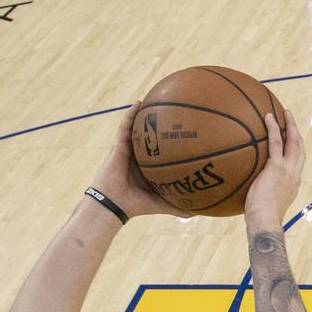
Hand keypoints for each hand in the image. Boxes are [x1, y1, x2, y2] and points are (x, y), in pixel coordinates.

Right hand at [90, 103, 190, 218]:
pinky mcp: (118, 146)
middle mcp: (139, 157)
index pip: (162, 152)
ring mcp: (128, 150)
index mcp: (148, 168)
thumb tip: (197, 213)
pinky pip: (124, 127)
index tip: (184, 131)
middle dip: (160, 124)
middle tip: (176, 111)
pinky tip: (138, 103)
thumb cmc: (134, 206)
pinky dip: (130, 114)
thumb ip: (177, 207)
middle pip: (151, 136)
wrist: (113, 204)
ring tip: (156, 98)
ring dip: (145, 114)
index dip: (171, 142)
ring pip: (137, 128)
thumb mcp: (160, 205)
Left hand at [244, 110, 304, 225]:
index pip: (297, 163)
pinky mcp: (277, 167)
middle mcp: (294, 175)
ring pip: (293, 141)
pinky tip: (267, 117)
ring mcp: (288, 170)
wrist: (265, 222)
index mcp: (293, 184)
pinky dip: (273, 127)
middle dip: (296, 132)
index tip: (292, 141)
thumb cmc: (261, 220)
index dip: (296, 150)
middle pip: (299, 148)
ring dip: (290, 124)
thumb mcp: (265, 207)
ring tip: (284, 112)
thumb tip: (246, 197)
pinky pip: (276, 142)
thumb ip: (261, 197)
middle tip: (291, 120)